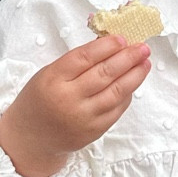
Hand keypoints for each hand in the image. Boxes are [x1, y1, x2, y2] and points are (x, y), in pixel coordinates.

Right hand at [0, 36, 150, 176]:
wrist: (32, 138)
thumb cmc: (40, 100)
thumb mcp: (49, 74)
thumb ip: (76, 62)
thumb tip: (108, 44)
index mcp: (53, 79)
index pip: (84, 58)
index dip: (106, 47)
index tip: (122, 38)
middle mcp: (69, 98)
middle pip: (104, 74)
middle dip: (127, 58)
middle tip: (142, 48)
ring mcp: (83, 117)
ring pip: (115, 92)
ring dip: (134, 76)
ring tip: (145, 63)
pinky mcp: (94, 131)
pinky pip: (116, 110)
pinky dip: (127, 94)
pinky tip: (133, 83)